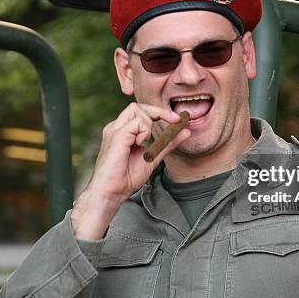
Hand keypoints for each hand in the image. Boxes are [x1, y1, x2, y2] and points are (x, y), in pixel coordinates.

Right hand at [71, 103, 190, 239]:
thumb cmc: (127, 177)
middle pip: (138, 106)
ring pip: (137, 110)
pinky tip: (140, 143)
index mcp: (123, 131)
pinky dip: (144, 131)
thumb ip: (167, 143)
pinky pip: (136, 122)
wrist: (112, 191)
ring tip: (145, 142)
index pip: (141, 111)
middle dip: (159, 111)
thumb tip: (185, 131)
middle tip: (175, 120)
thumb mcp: (153, 157)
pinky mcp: (116, 135)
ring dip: (149, 123)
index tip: (177, 120)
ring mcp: (115, 129)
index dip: (159, 112)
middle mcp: (117, 127)